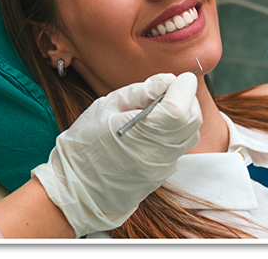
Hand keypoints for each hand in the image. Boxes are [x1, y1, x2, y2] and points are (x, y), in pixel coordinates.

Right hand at [31, 72, 200, 236]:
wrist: (76, 188)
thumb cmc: (84, 144)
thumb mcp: (106, 107)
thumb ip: (140, 92)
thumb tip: (167, 80)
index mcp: (140, 134)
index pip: (179, 108)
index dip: (183, 88)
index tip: (178, 78)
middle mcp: (157, 154)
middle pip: (192, 120)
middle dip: (186, 98)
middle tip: (168, 89)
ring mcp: (162, 168)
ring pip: (190, 134)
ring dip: (183, 115)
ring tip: (160, 107)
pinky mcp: (161, 175)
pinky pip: (179, 147)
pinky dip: (175, 131)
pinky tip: (154, 127)